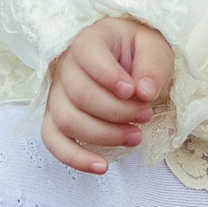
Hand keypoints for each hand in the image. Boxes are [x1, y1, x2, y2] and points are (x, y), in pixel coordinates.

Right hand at [43, 16, 174, 174]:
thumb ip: (152, 65)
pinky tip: (101, 166)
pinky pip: (52, 140)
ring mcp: (58, 93)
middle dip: (116, 111)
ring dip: (103, 135)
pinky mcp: (57, 118)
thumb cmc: (140, 53)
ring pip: (66, 120)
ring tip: (136, 136)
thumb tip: (145, 91)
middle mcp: (66, 65)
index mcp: (90, 40)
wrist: (131, 63)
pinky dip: (74, 158)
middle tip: (145, 114)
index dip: (108, 75)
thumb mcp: (155, 48)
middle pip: (79, 94)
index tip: (132, 90)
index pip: (86, 53)